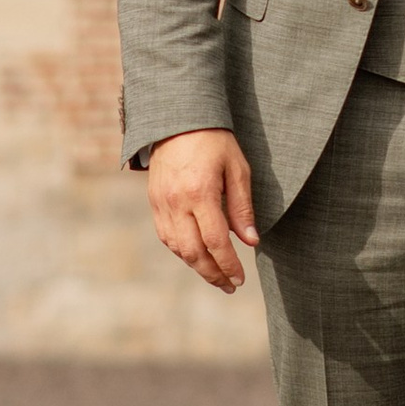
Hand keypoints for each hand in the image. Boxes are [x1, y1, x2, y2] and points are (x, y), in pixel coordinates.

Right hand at [147, 127, 258, 290]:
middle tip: (230, 286)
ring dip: (197, 267)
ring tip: (217, 275)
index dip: (229, 265)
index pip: (216, 241)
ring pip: (177, 248)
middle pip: (193, 252)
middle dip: (213, 274)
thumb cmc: (214, 141)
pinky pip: (166, 237)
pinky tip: (197, 255)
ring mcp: (161, 204)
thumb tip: (251, 241)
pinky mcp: (154, 203)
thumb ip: (242, 207)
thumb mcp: (237, 168)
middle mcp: (177, 202)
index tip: (240, 279)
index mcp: (200, 193)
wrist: (177, 119)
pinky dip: (182, 251)